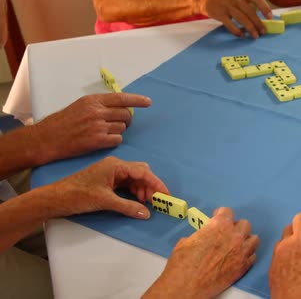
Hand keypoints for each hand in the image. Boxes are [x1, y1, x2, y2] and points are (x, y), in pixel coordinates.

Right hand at [31, 93, 150, 164]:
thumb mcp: (81, 105)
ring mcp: (97, 127)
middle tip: (122, 123)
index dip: (137, 100)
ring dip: (119, 130)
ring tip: (107, 132)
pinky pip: (117, 140)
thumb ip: (100, 105)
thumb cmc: (63, 122)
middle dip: (127, 119)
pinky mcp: (97, 141)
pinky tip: (105, 140)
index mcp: (93, 100)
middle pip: (126, 114)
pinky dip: (115, 140)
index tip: (148, 102)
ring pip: (122, 128)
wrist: (47, 138)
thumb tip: (121, 106)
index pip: (122, 98)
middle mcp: (97, 112)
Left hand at [52, 156, 168, 218]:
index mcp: (116, 165)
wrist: (55, 198)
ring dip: (142, 190)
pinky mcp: (107, 180)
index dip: (157, 183)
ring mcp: (111, 173)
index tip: (166, 195)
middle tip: (156, 202)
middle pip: (141, 173)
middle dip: (150, 186)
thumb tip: (146, 213)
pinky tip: (135, 201)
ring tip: (145, 203)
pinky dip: (133, 192)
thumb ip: (128, 206)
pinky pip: (126, 184)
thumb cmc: (78, 195)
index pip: (143, 172)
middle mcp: (115, 166)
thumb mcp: (105, 201)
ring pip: (134, 179)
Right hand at [143, 207, 258, 298]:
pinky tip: (238, 258)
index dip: (220, 214)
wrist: (186, 286)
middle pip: (244, 224)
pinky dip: (246, 256)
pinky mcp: (243, 267)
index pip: (227, 211)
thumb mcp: (187, 241)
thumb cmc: (183, 264)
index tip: (218, 217)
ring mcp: (241, 252)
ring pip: (253, 239)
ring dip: (245, 240)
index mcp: (219, 225)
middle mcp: (234, 236)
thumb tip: (204, 236)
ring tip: (236, 245)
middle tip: (227, 233)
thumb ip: (202, 234)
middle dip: (235, 227)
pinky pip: (252, 256)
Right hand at [200, 0, 272, 38]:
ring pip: (242, 19)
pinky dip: (237, 31)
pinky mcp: (220, 14)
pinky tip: (242, 35)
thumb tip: (262, 19)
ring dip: (250, 29)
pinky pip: (231, 25)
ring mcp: (227, 5)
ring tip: (255, 36)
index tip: (270, 17)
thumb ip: (248, 4)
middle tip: (263, 32)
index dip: (265, 7)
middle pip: (250, 12)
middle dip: (258, 23)